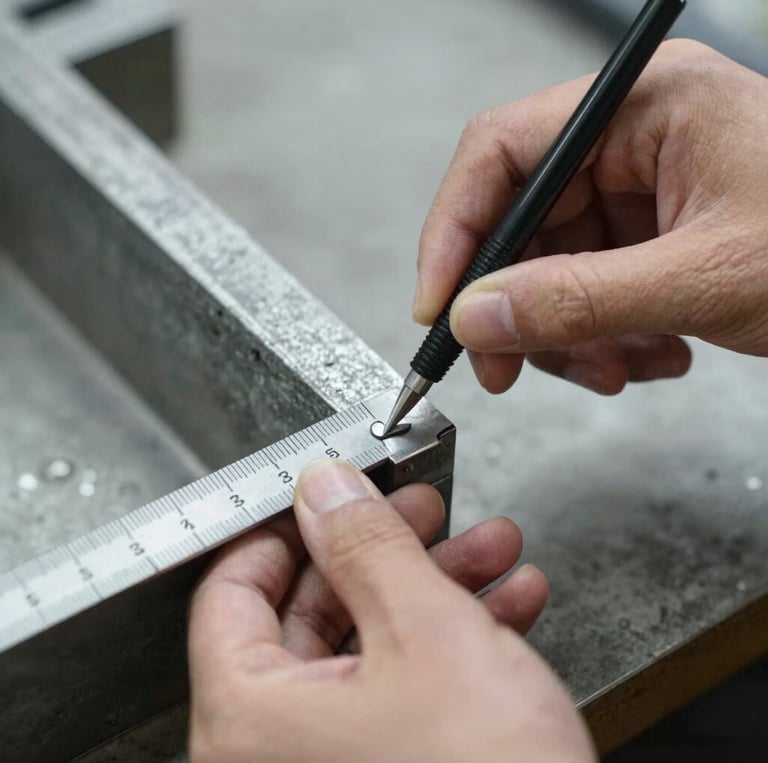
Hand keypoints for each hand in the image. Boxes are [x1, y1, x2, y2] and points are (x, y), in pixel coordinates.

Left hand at [188, 460, 593, 762]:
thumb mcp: (427, 633)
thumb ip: (367, 546)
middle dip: (390, 552)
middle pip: (317, 614)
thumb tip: (325, 488)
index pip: (232, 590)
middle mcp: (274, 756)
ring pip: (373, 647)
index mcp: (248, 721)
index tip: (331, 497)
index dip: (287, 530)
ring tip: (492, 552)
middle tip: (430, 514)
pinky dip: (453, 644)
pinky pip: (406, 691)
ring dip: (437, 590)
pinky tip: (507, 609)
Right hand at [415, 40, 767, 394]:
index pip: (501, 152)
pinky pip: (591, 289)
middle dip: (515, 305)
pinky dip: (605, 337)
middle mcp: (634, 141)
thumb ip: (580, 298)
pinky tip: (654, 354)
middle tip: (505, 368)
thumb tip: (476, 315)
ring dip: (568, 333)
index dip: (455, 230)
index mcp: (644, 107)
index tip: (438, 305)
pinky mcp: (653, 237)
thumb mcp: (707, 276)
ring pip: (552, 268)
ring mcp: (643, 192)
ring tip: (619, 368)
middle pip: (521, 222)